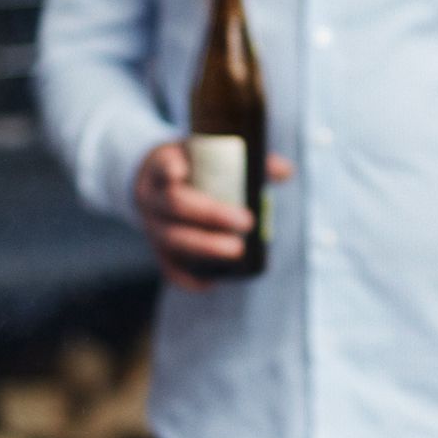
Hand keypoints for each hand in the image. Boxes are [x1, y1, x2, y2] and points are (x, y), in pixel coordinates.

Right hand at [133, 141, 294, 291]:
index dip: (169, 169)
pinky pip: (169, 268)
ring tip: (238, 250)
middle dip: (211, 214)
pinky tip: (211, 283)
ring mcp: (152, 226)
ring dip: (206, 246)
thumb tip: (286, 171)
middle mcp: (151, 197)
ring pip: (173, 239)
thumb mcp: (207, 154)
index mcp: (161, 165)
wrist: (158, 186)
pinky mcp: (158, 251)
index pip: (161, 165)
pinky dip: (188, 278)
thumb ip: (246, 159)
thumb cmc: (192, 167)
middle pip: (175, 204)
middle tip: (247, 221)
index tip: (182, 171)